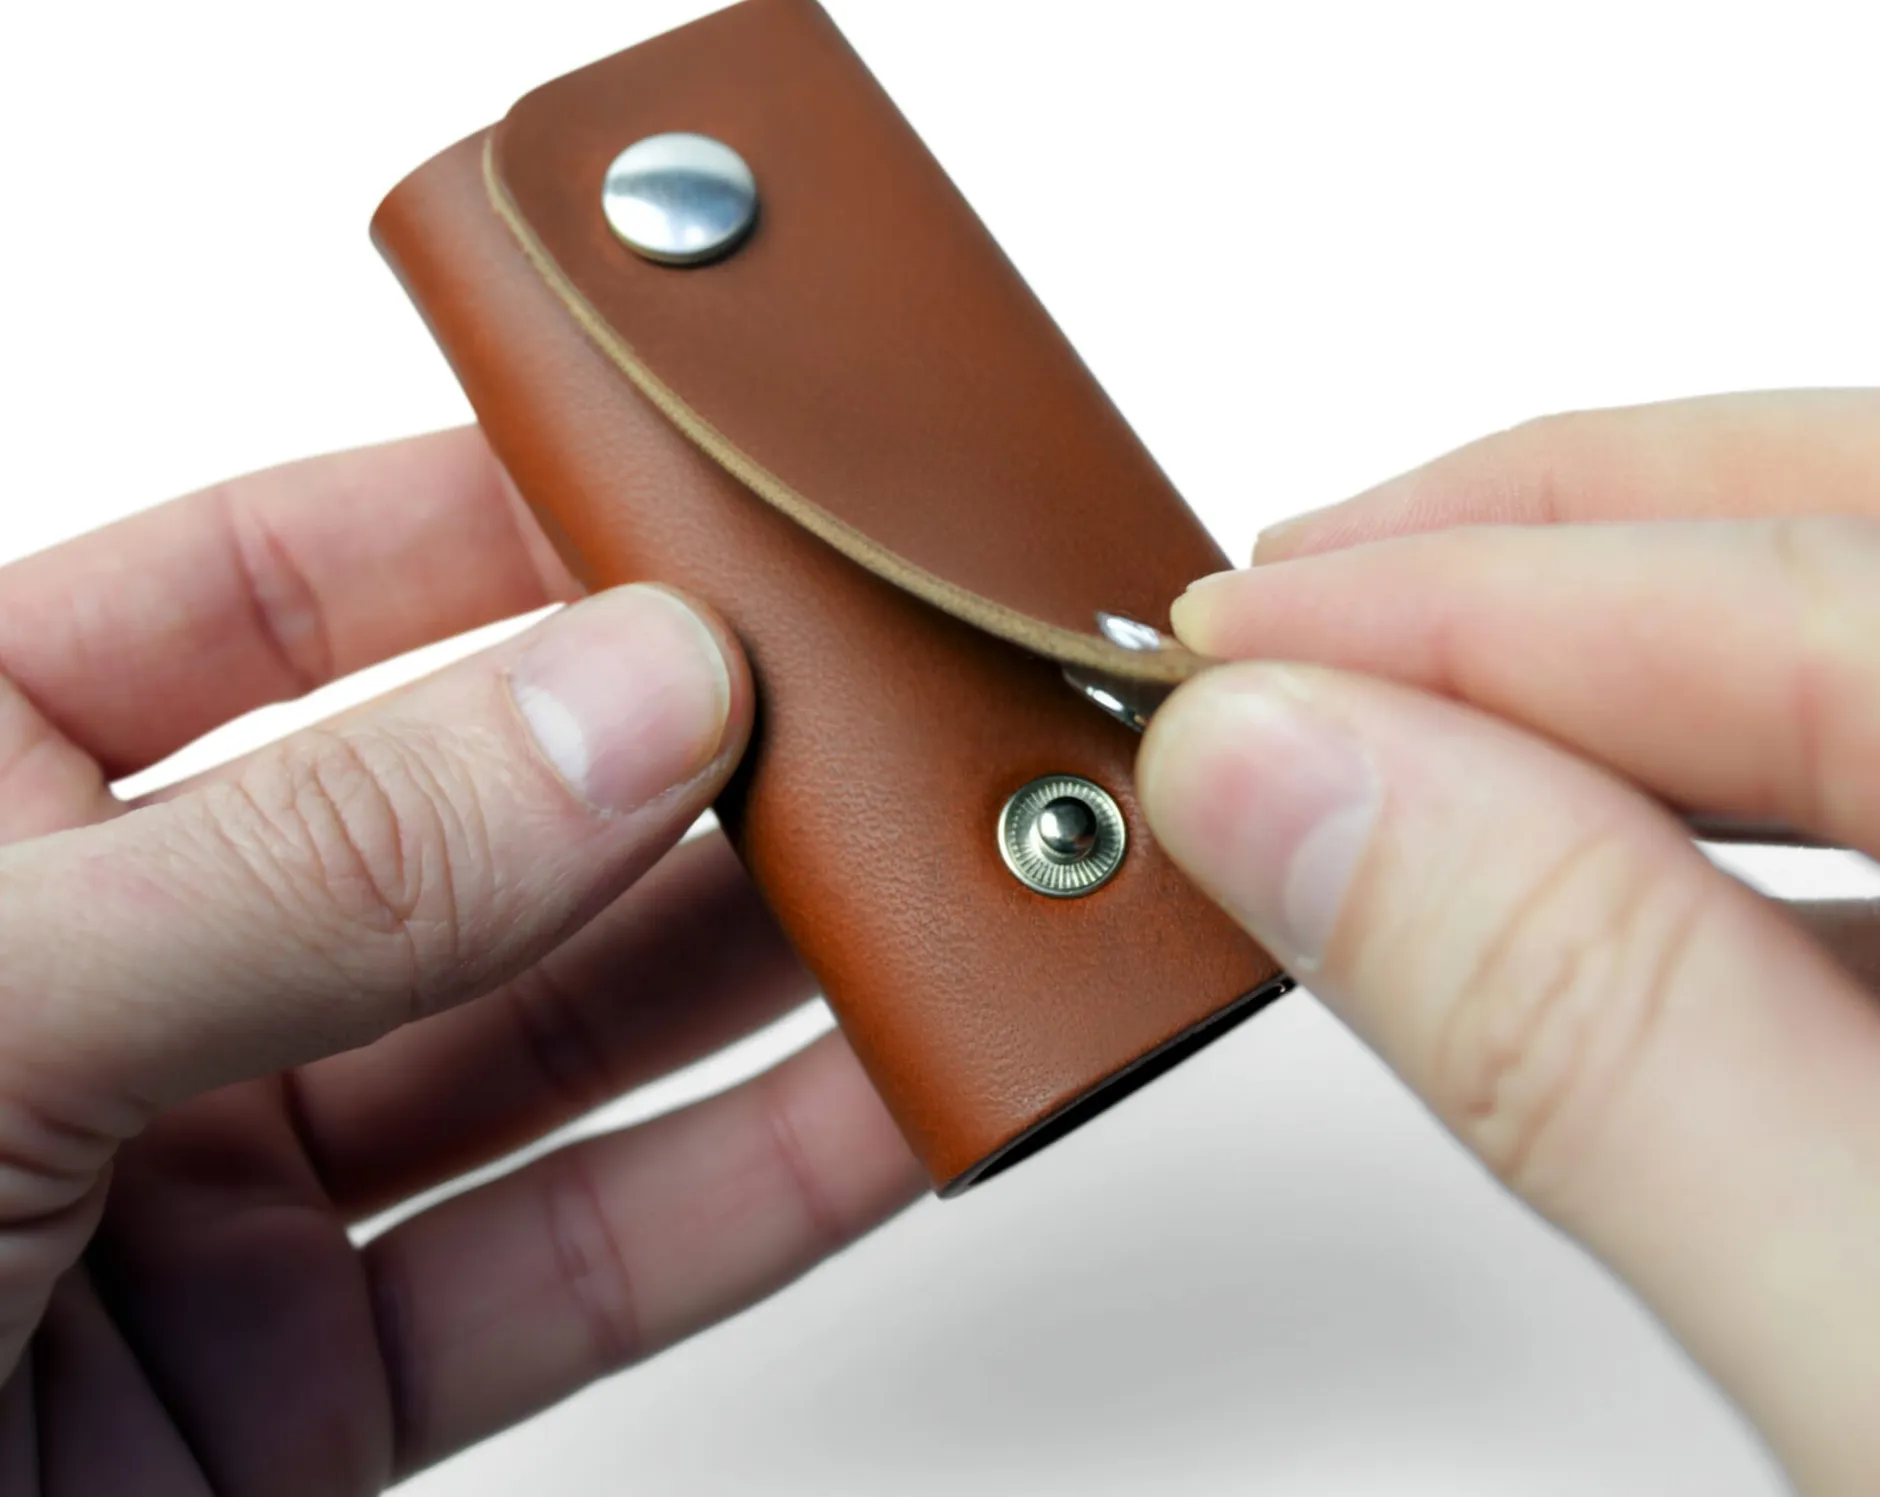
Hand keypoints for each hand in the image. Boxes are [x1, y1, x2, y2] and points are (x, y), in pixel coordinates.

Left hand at [0, 429, 921, 1494]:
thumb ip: (302, 874)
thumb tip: (615, 708)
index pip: (275, 584)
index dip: (496, 518)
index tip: (702, 492)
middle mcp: (112, 974)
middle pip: (468, 811)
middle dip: (684, 750)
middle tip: (872, 688)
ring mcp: (220, 1191)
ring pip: (555, 1036)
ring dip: (758, 957)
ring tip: (938, 865)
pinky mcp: (309, 1391)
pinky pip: (575, 1258)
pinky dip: (751, 1180)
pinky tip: (892, 1091)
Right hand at [1137, 390, 1879, 1494]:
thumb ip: (1589, 1044)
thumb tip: (1294, 789)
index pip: (1826, 608)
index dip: (1468, 606)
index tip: (1223, 661)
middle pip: (1870, 535)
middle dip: (1540, 546)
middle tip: (1287, 610)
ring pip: (1878, 647)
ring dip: (1602, 661)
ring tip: (1381, 707)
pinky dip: (1699, 818)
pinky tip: (1565, 871)